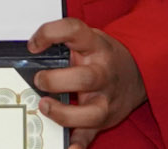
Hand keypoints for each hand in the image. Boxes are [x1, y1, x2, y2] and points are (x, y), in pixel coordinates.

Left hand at [28, 18, 147, 146]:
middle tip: (39, 80)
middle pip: (85, 78)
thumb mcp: (88, 40)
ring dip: (64, 113)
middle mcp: (103, 73)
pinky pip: (90, 136)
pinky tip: (67, 148)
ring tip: (45, 106)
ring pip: (90, 113)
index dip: (50, 34)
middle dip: (56, 81)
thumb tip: (29, 51)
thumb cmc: (103, 57)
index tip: (33, 45)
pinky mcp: (103, 121)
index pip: (73, 31)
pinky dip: (77, 145)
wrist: (137, 73)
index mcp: (96, 47)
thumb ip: (63, 44)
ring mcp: (105, 99)